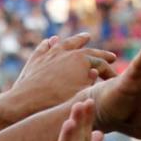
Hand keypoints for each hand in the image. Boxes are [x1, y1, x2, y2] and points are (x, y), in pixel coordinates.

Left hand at [0, 33, 116, 118]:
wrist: (25, 102)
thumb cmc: (56, 103)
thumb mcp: (80, 96)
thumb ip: (90, 84)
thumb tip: (94, 74)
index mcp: (82, 60)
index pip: (101, 64)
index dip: (110, 72)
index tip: (116, 79)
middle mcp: (67, 52)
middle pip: (87, 50)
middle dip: (100, 54)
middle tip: (110, 56)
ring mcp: (50, 54)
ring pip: (66, 43)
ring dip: (77, 40)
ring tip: (86, 37)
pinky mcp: (36, 59)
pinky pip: (45, 47)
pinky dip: (50, 44)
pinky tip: (52, 41)